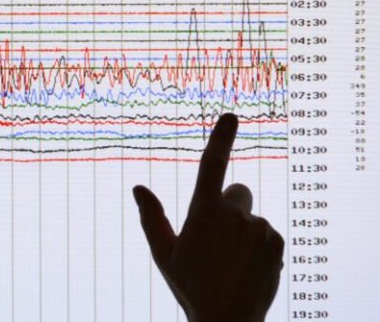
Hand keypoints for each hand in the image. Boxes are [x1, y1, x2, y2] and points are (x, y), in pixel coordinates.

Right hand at [133, 113, 283, 321]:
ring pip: (250, 217)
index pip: (212, 166)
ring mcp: (260, 228)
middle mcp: (236, 215)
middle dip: (228, 205)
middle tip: (216, 238)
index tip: (231, 116)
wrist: (227, 320)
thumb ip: (151, 218)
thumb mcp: (164, 254)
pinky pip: (266, 233)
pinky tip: (246, 268)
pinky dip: (257, 245)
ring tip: (230, 262)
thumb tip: (138, 188)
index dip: (221, 138)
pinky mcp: (278, 242)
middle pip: (236, 192)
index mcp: (204, 213)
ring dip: (242, 231)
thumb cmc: (190, 287)